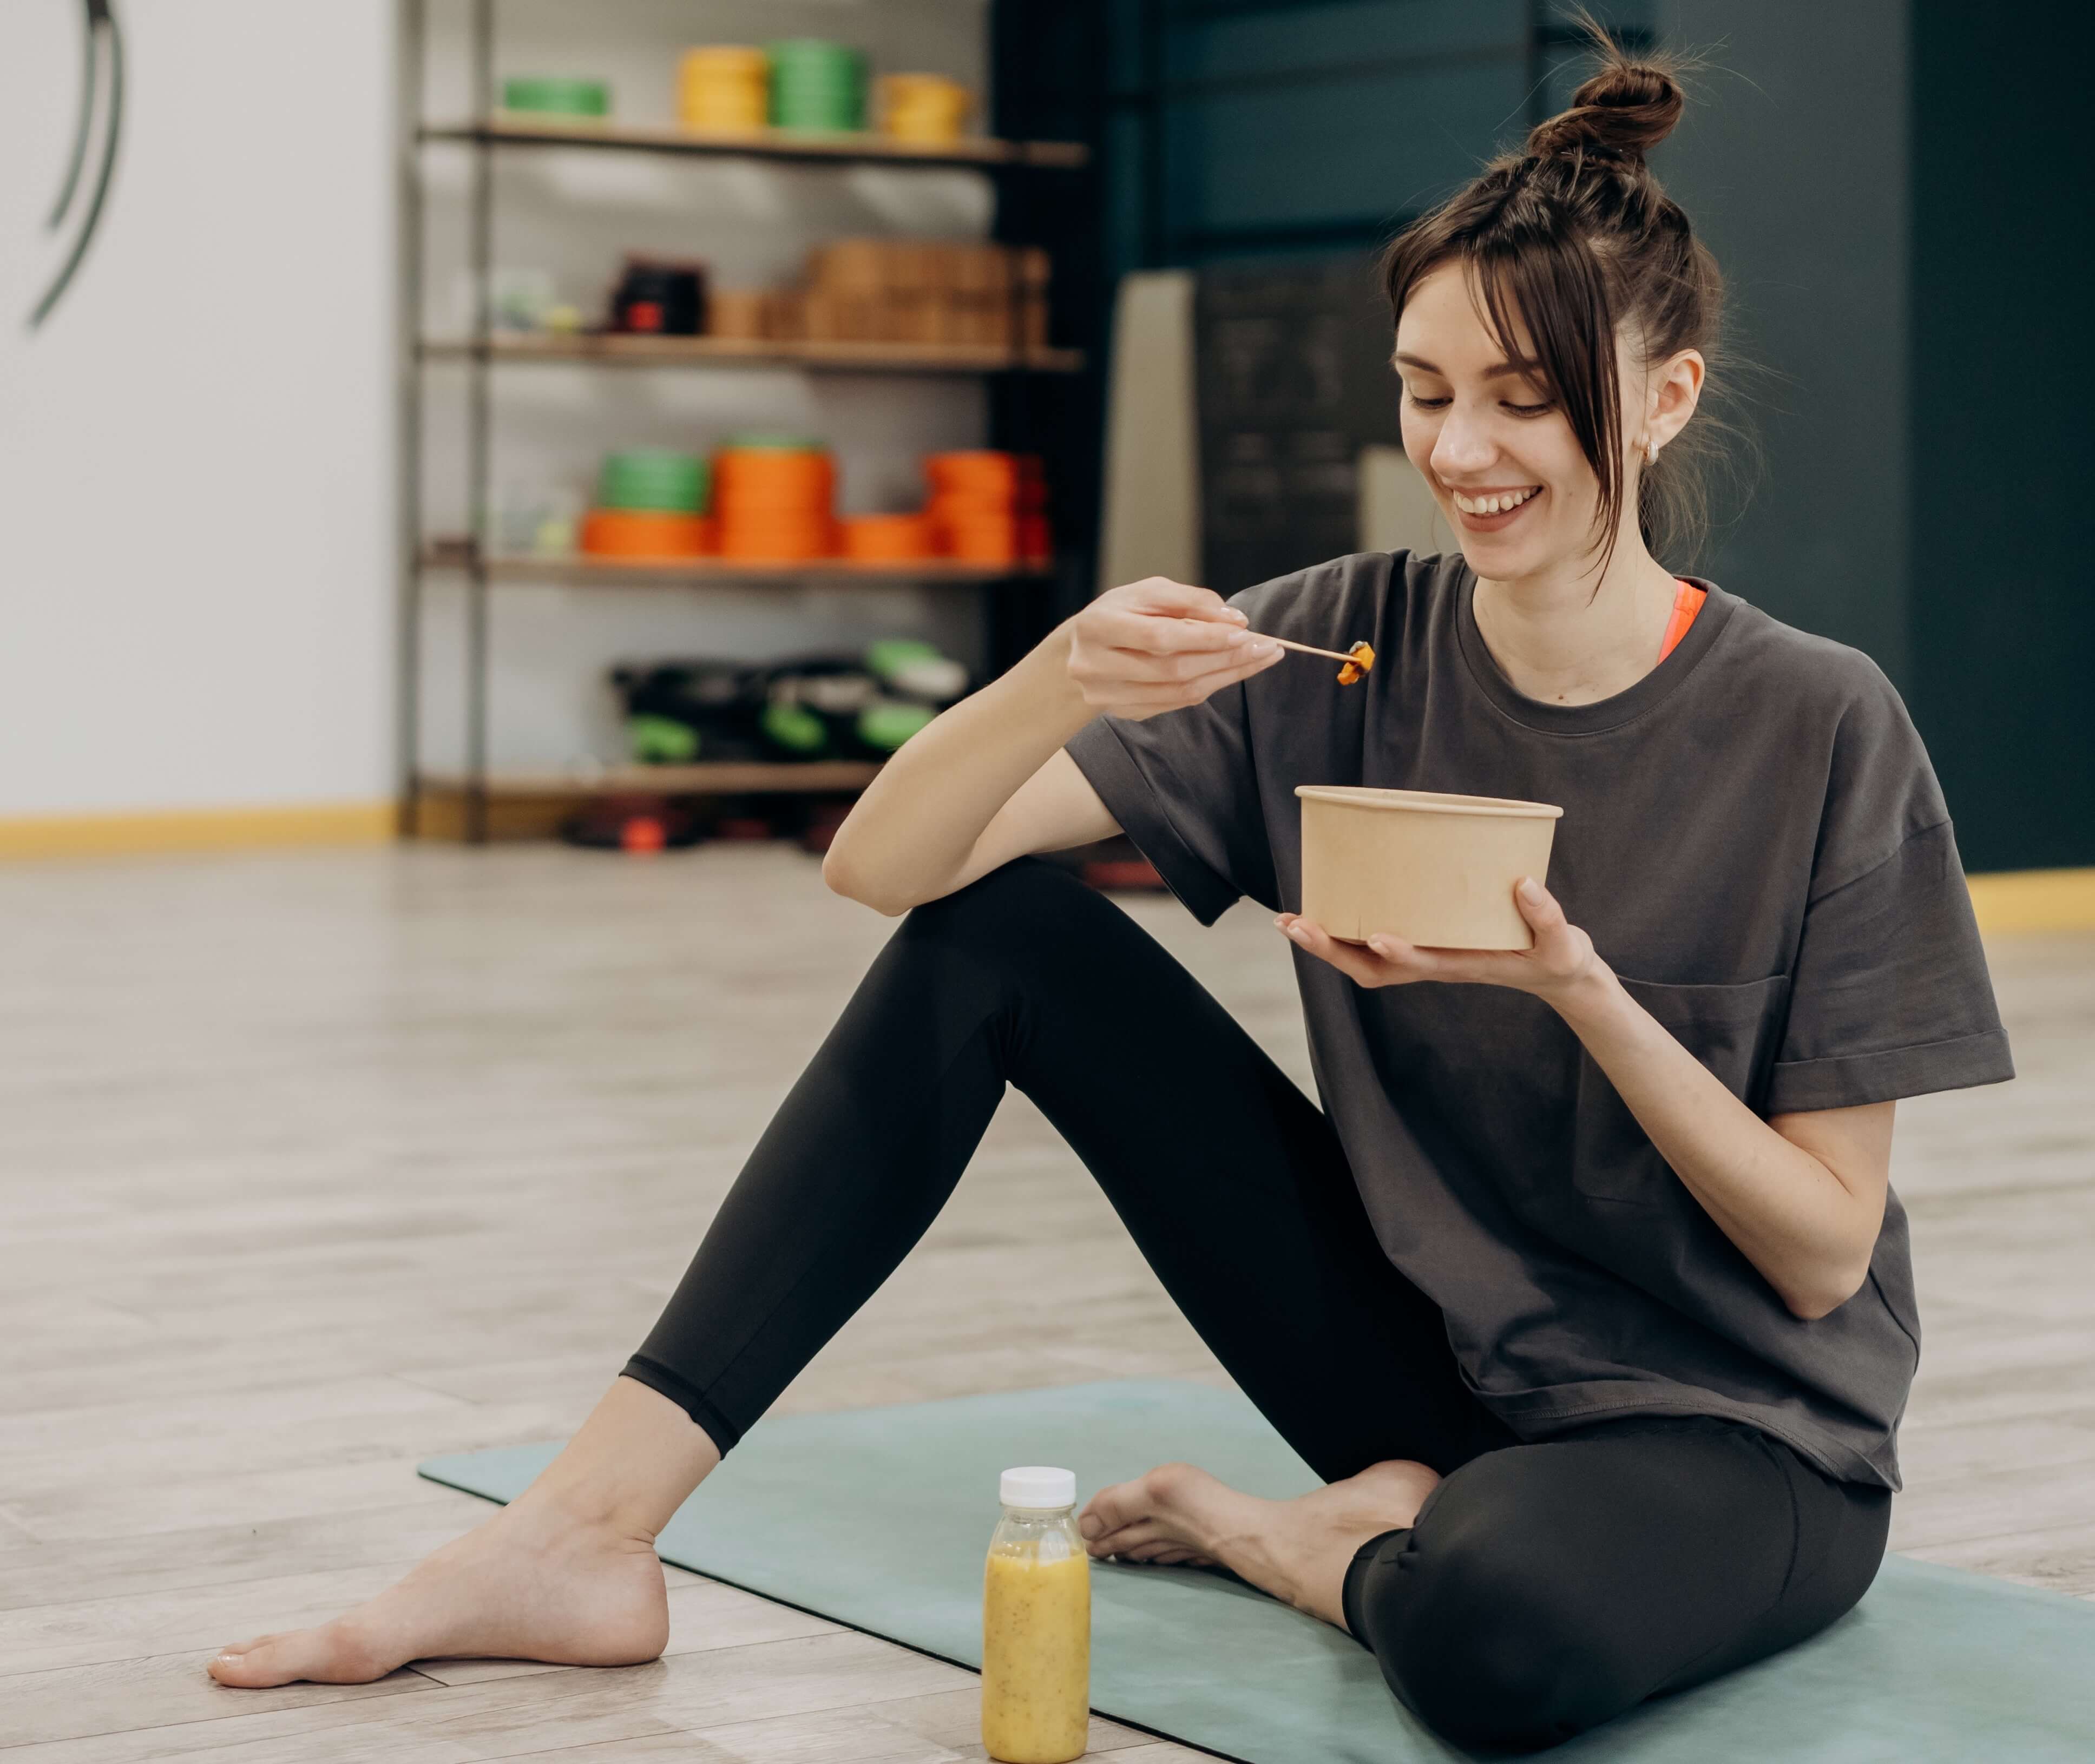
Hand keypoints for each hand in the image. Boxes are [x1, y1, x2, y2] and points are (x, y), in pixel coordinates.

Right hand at [1063, 576, 1283, 721]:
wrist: (1080, 649)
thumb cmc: (1120, 613)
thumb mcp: (1148, 593)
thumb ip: (1189, 600)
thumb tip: (1235, 620)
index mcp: (1097, 626)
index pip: (1160, 636)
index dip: (1205, 636)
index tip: (1245, 632)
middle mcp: (1095, 666)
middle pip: (1173, 669)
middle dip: (1225, 658)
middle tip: (1266, 648)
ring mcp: (1107, 696)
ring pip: (1178, 692)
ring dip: (1225, 676)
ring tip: (1259, 659)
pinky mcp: (1123, 713)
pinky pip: (1176, 703)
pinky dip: (1209, 687)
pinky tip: (1232, 672)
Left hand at [1276, 876, 1602, 1003]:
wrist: (1554, 974)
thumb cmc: (1556, 958)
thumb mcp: (1562, 943)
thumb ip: (1547, 916)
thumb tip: (1524, 884)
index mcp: (1465, 965)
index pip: (1424, 965)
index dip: (1401, 953)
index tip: (1378, 936)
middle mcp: (1435, 964)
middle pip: (1373, 968)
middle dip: (1332, 949)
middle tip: (1293, 924)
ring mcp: (1425, 957)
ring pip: (1364, 960)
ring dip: (1326, 942)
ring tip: (1288, 921)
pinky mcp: (1424, 943)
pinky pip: (1374, 943)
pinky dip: (1344, 931)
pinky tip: (1322, 909)